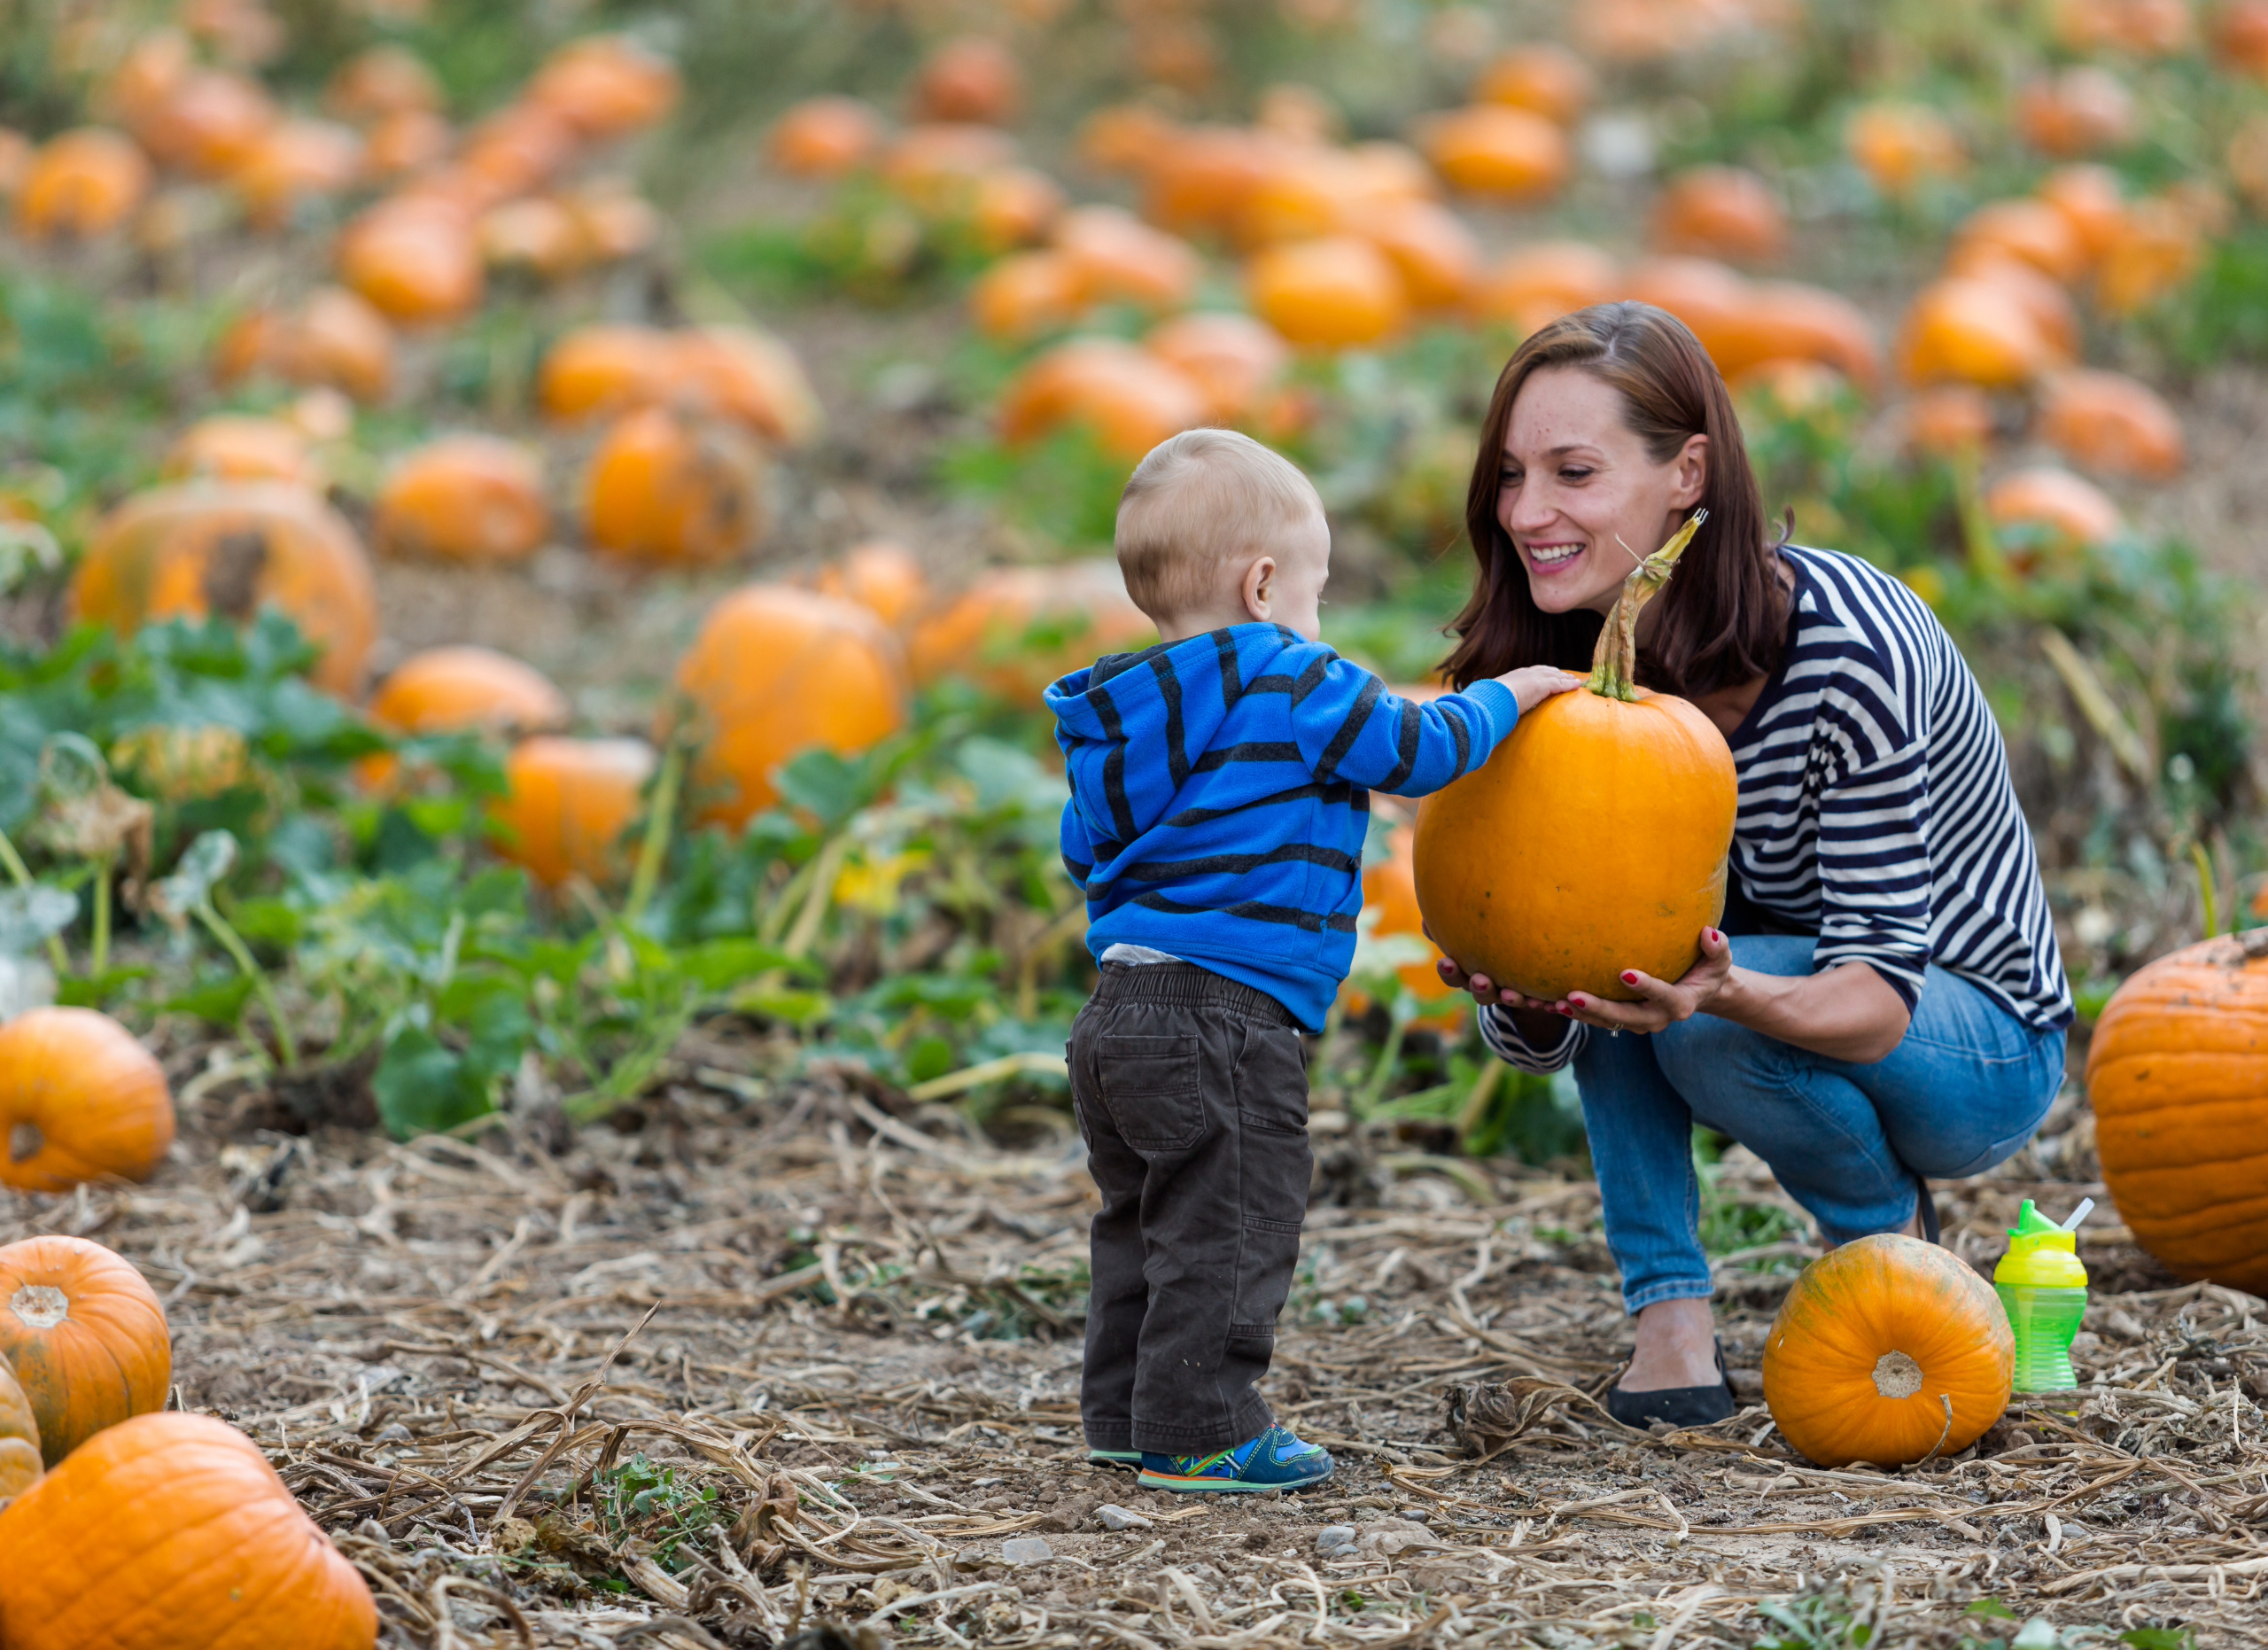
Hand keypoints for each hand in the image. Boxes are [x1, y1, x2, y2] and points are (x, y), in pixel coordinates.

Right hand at [1497, 665, 1583, 714]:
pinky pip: (1560, 684)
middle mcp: (1526, 673)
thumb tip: (1500, 710)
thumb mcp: (1499, 698)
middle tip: (1566, 676)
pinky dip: (1569, 685)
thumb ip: (1504, 701)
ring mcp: (1535, 678)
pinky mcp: (1543, 685)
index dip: (1542, 673)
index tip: (1548, 675)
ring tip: (1575, 681)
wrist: (1496, 697)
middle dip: (1557, 673)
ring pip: (1555, 676)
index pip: (1532, 672)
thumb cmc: (1493, 700)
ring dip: (1566, 678)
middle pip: (1546, 671)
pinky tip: (1577, 686)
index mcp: (1516, 676)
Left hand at [1554, 926, 1733, 1033]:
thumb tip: (1709, 933)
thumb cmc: (1709, 967)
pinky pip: (1593, 1018)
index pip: (1664, 997)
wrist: (1698, 990)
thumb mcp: (1721, 959)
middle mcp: (1655, 1018)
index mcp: (1680, 1004)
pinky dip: (1570, 1012)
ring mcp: (1635, 1022)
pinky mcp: (1618, 1018)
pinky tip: (1543, 1003)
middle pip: (1625, 1018)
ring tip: (1551, 1003)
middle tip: (1572, 996)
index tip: (1625, 974)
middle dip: (1598, 1009)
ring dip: (1578, 1015)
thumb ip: (1718, 948)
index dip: (1647, 988)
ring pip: (1604, 1022)